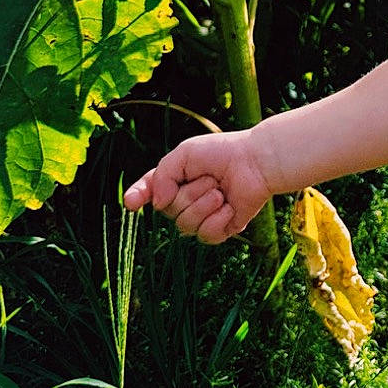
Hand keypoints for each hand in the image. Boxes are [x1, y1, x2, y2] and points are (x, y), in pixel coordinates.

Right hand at [123, 129, 274, 242]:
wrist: (256, 162)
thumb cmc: (222, 153)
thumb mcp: (184, 154)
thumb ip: (161, 175)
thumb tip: (156, 204)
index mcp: (173, 180)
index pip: (148, 192)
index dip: (137, 197)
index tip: (130, 203)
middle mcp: (184, 201)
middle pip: (169, 211)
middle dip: (190, 194)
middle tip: (211, 178)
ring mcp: (202, 217)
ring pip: (185, 225)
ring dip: (204, 205)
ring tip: (221, 191)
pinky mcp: (220, 229)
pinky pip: (206, 235)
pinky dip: (218, 219)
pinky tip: (229, 206)